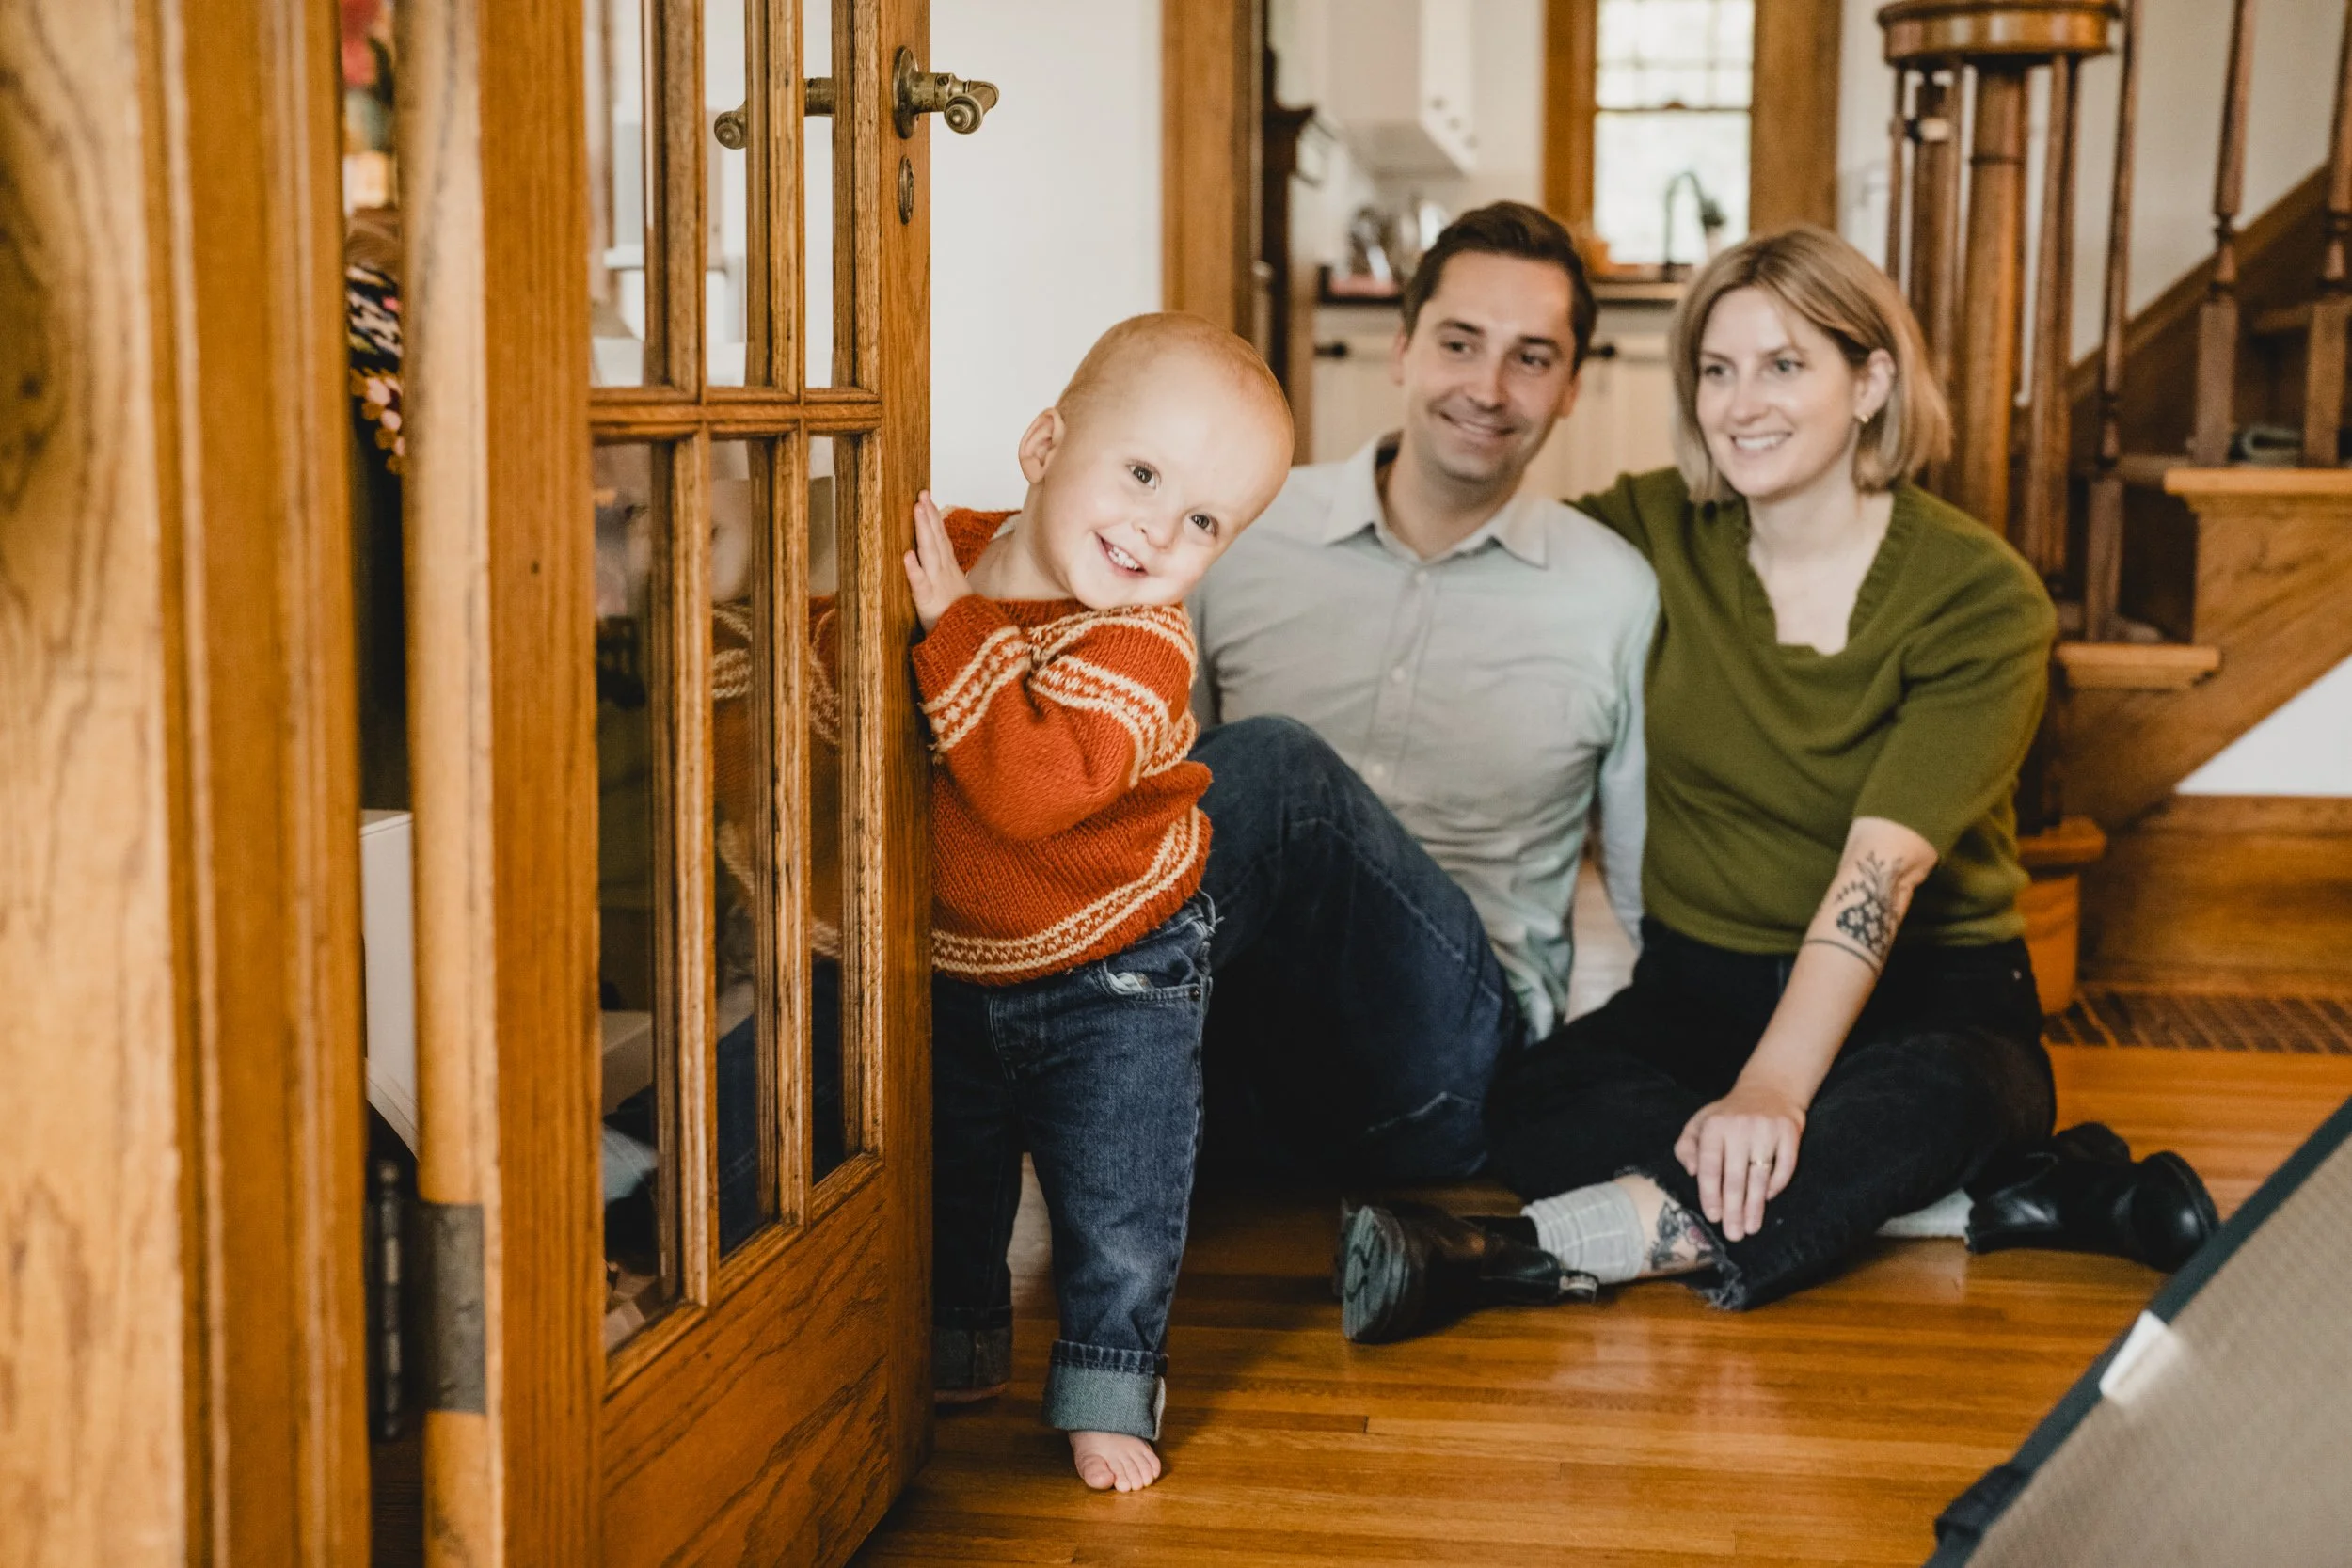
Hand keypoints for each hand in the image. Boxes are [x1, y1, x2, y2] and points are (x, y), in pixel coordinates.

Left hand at [902, 491, 970, 631]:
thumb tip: (936, 563)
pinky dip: (914, 569)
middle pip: (936, 539)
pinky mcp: (928, 602)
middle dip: (929, 515)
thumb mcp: (956, 593)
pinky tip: (906, 555)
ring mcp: (937, 585)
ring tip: (917, 509)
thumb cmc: (959, 620)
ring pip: (929, 553)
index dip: (935, 518)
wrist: (970, 643)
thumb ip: (946, 576)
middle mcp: (944, 573)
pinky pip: (920, 584)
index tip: (927, 498)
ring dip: (923, 530)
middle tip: (921, 494)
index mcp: (949, 571)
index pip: (941, 539)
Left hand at [1675, 1080, 1806, 1242]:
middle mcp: (1740, 1127)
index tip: (1712, 1217)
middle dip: (1733, 1209)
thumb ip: (1687, 1146)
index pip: (1709, 1166)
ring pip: (1759, 1176)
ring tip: (1751, 1227)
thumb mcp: (1701, 1122)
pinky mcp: (1789, 1132)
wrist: (1770, 1088)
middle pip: (1735, 1177)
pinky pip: (1784, 1166)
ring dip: (1755, 1206)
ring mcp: (1766, 1130)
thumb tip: (1690, 1172)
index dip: (1710, 1194)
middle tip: (1733, 1234)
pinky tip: (1768, 1200)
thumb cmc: (1729, 1114)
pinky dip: (1777, 1185)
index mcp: (1714, 1126)